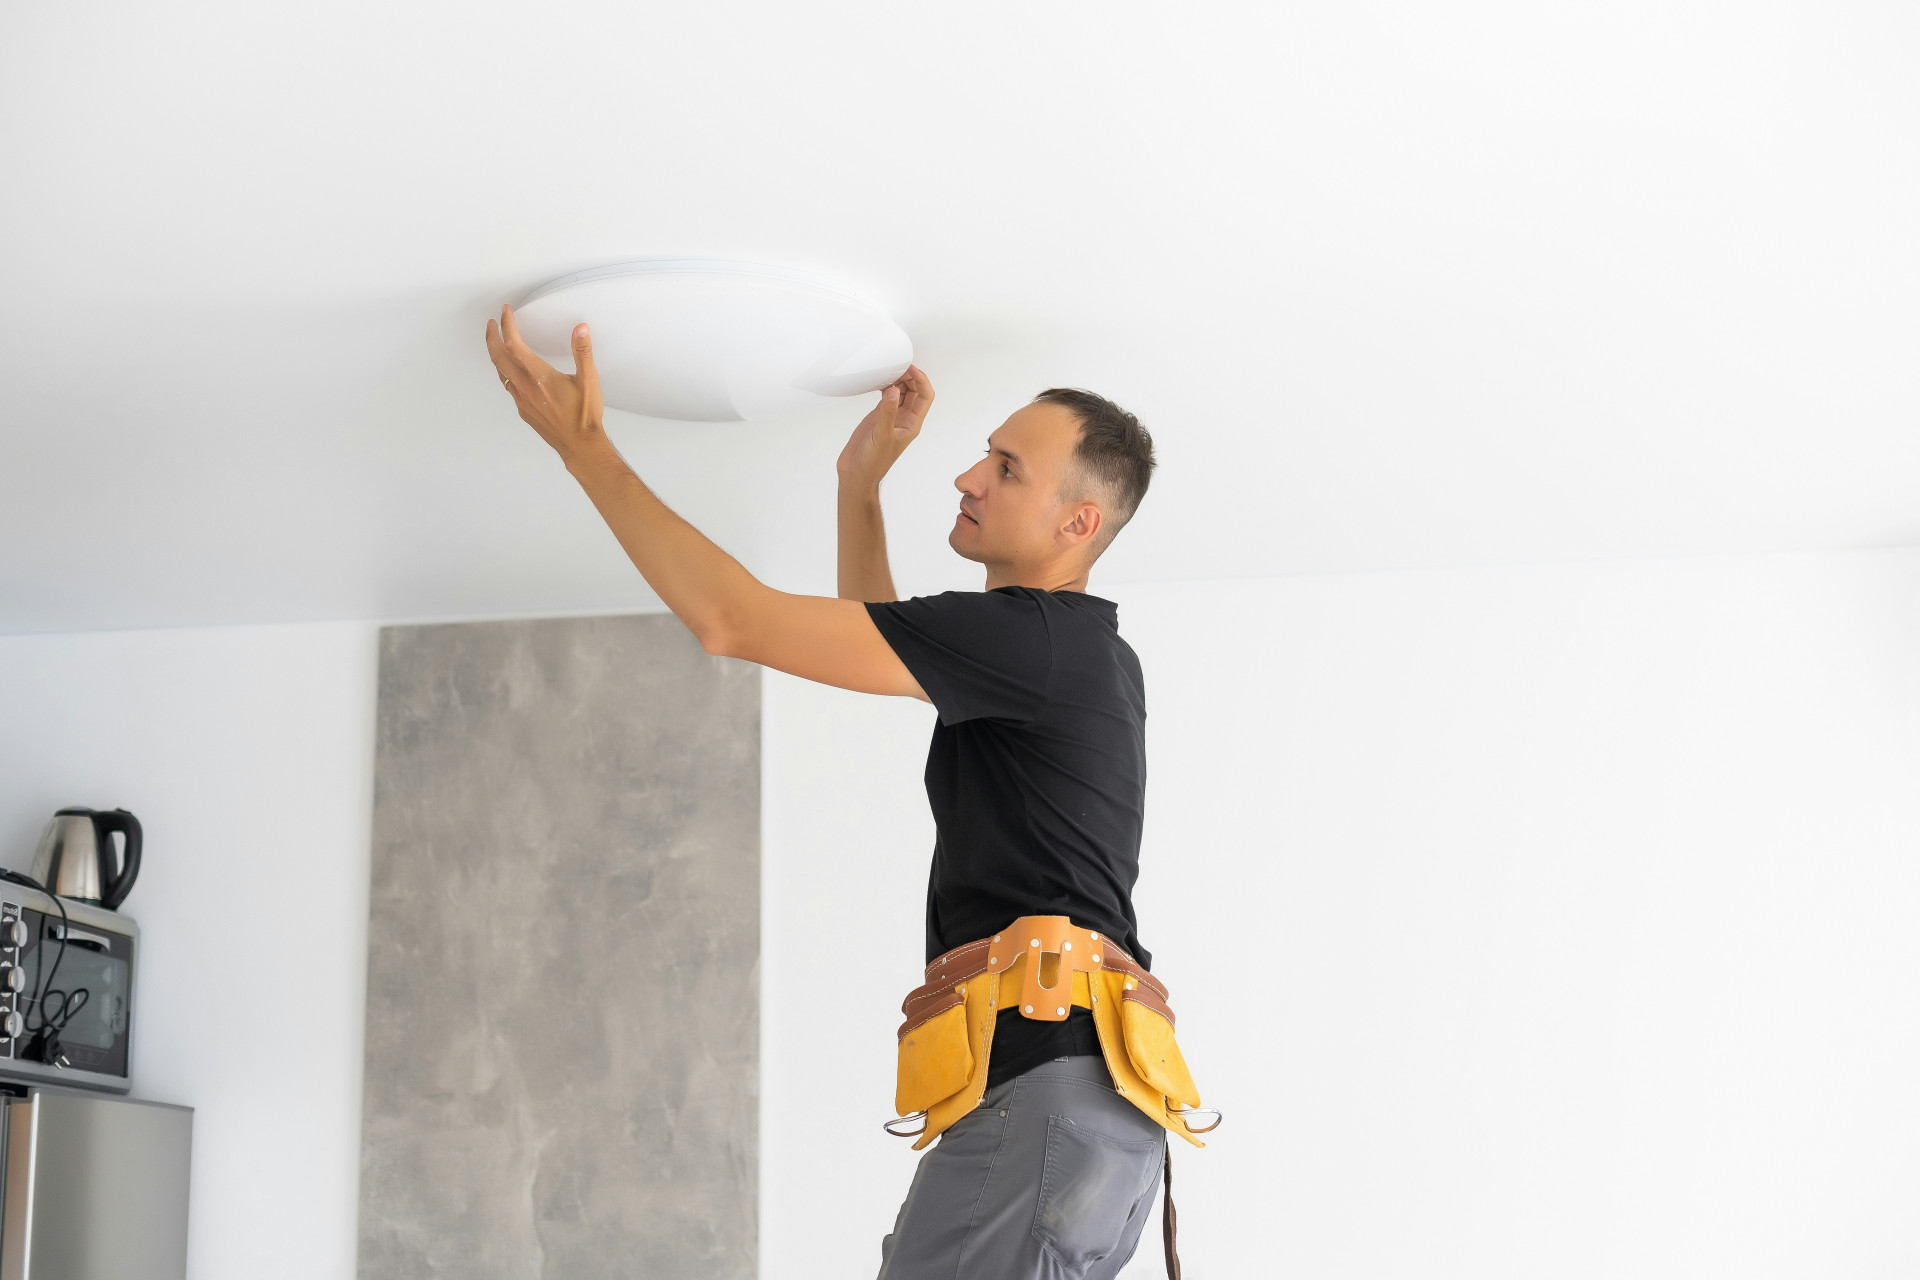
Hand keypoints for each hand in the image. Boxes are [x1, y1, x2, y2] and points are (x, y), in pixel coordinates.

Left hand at [484, 305, 606, 464]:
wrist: (580, 444)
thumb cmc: (584, 416)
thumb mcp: (589, 381)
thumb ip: (583, 352)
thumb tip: (580, 329)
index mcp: (539, 377)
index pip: (514, 344)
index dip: (507, 325)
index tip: (505, 312)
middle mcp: (525, 387)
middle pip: (498, 356)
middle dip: (492, 336)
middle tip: (492, 323)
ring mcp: (522, 400)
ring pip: (500, 372)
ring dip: (495, 353)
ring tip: (496, 342)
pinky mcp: (523, 410)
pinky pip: (507, 386)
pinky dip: (504, 371)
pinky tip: (510, 371)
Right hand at [837, 366, 933, 488]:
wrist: (857, 473)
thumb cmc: (873, 462)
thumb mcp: (881, 435)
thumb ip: (887, 412)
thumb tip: (893, 390)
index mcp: (912, 424)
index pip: (925, 396)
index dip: (921, 380)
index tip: (910, 368)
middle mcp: (904, 419)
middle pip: (915, 391)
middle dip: (910, 377)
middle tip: (899, 366)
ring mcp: (892, 417)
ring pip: (901, 392)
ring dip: (898, 380)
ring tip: (890, 369)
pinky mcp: (879, 416)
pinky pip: (887, 396)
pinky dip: (886, 386)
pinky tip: (880, 380)